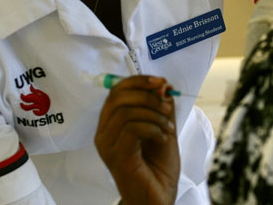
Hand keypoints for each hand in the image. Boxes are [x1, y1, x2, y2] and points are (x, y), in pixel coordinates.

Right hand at [95, 76, 178, 204]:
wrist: (158, 199)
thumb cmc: (157, 168)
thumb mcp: (163, 129)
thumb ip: (160, 108)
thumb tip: (163, 85)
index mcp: (111, 123)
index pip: (116, 91)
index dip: (138, 81)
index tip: (161, 82)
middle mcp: (104, 133)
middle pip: (118, 97)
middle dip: (147, 95)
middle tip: (166, 106)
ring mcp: (108, 145)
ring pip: (126, 112)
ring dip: (154, 114)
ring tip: (168, 127)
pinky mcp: (117, 157)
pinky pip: (132, 129)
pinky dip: (152, 128)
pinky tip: (162, 137)